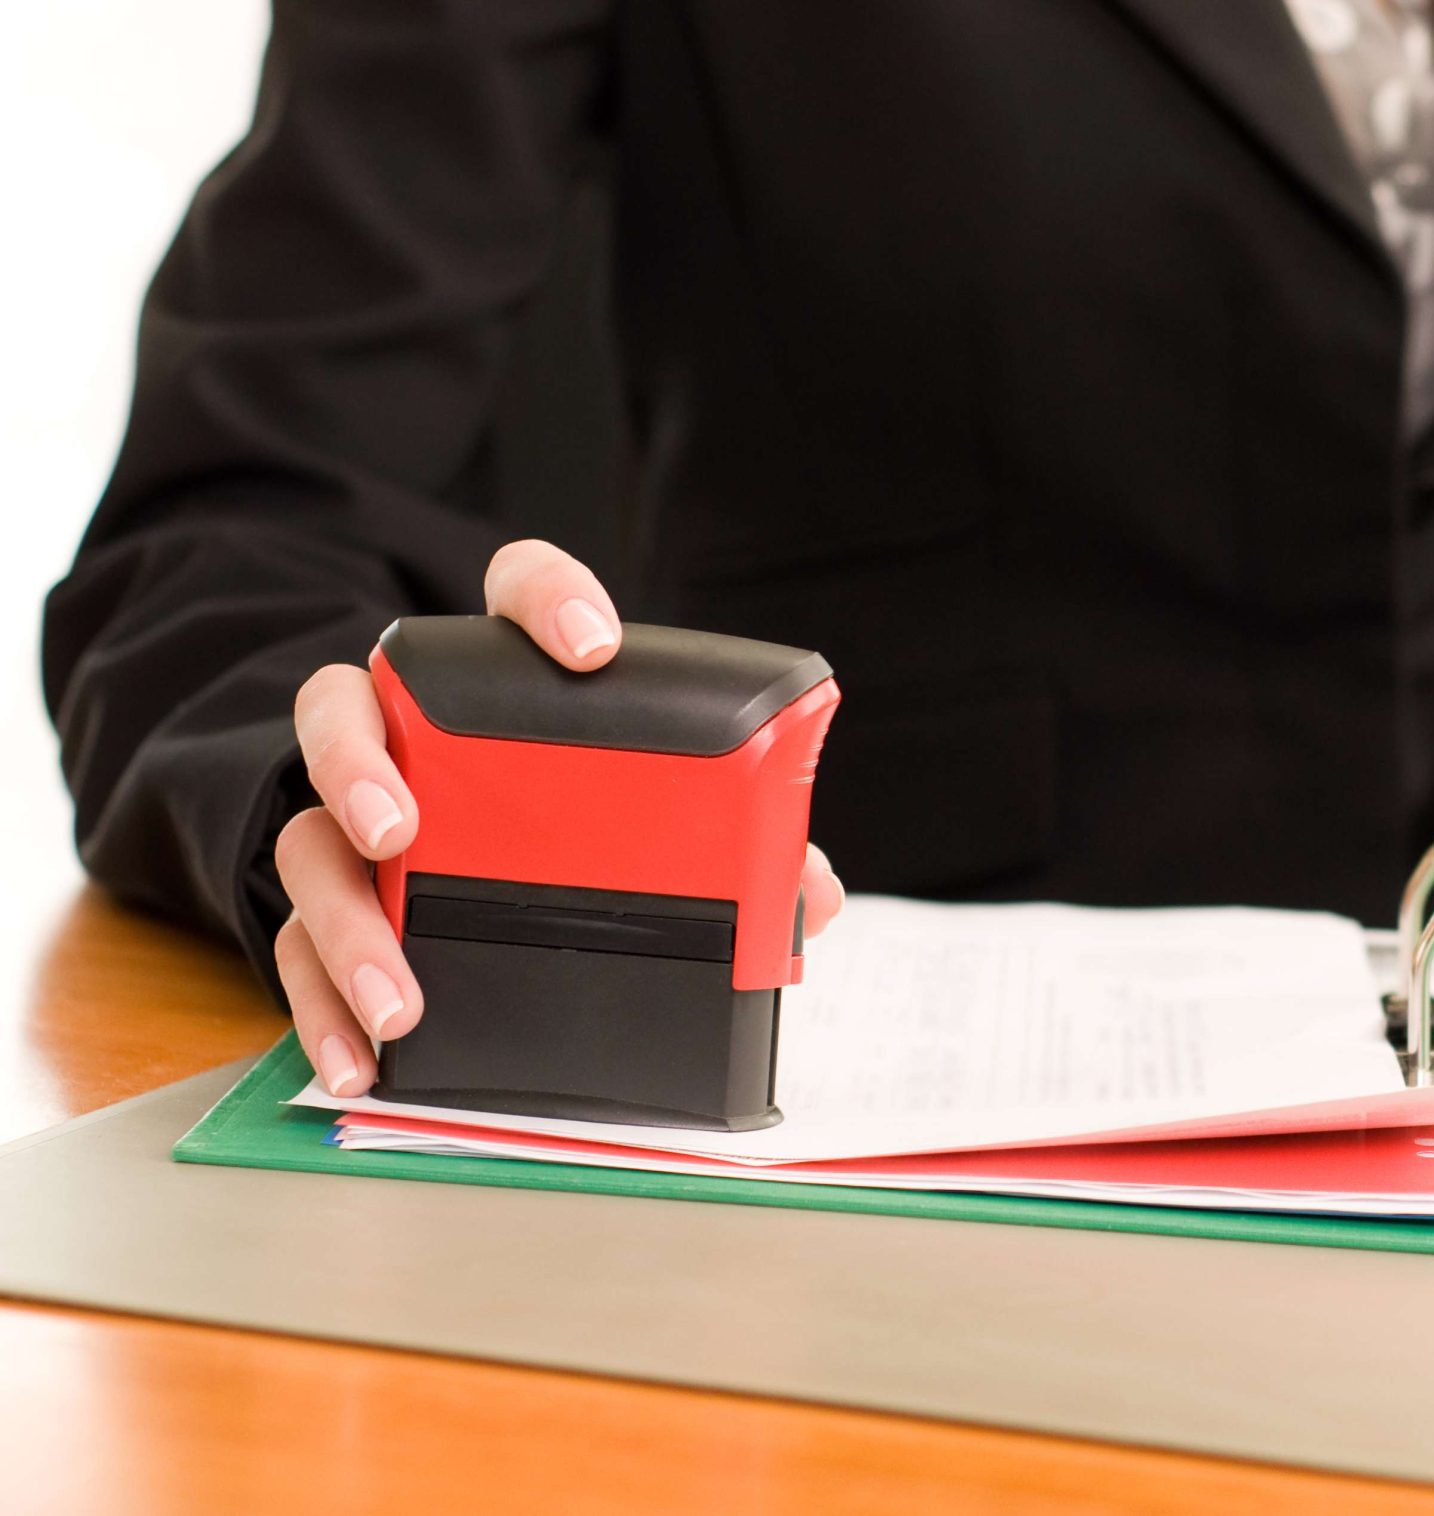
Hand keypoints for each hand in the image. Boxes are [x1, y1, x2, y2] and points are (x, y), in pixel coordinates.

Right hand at [272, 540, 847, 1097]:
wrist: (507, 874)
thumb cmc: (594, 818)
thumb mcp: (669, 818)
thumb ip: (739, 841)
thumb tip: (810, 894)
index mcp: (504, 683)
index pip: (517, 590)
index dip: (549, 600)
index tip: (594, 645)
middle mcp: (408, 735)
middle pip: (342, 708)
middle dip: (359, 764)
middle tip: (401, 828)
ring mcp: (356, 822)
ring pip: (308, 842)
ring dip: (345, 920)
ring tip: (399, 993)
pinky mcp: (338, 908)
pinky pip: (299, 953)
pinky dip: (326, 1010)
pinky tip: (366, 1059)